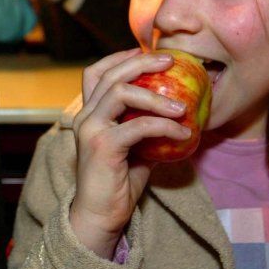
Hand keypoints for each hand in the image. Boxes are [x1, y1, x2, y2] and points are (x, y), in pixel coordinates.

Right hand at [68, 49, 191, 258]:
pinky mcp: (103, 146)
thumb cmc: (119, 183)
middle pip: (111, 75)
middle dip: (142, 62)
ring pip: (121, 93)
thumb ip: (145, 126)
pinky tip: (183, 131)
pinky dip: (164, 125)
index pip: (96, 72)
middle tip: (171, 60)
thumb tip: (177, 110)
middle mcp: (85, 116)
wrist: (101, 216)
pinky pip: (138, 126)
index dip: (120, 57)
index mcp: (89, 113)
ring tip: (182, 104)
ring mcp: (91, 129)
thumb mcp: (135, 147)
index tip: (147, 52)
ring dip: (155, 95)